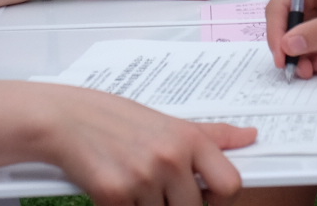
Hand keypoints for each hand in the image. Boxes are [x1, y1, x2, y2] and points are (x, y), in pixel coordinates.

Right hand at [39, 84, 254, 205]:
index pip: (230, 184)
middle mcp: (170, 157)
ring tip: (134, 184)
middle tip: (158, 188)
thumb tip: (249, 136)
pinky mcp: (115, 196)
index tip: (207, 198)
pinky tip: (117, 191)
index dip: (220, 199)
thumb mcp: (169, 121)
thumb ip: (212, 136)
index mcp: (189, 138)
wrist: (67, 119)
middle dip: (176, 205)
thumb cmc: (116, 119)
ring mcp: (143, 178)